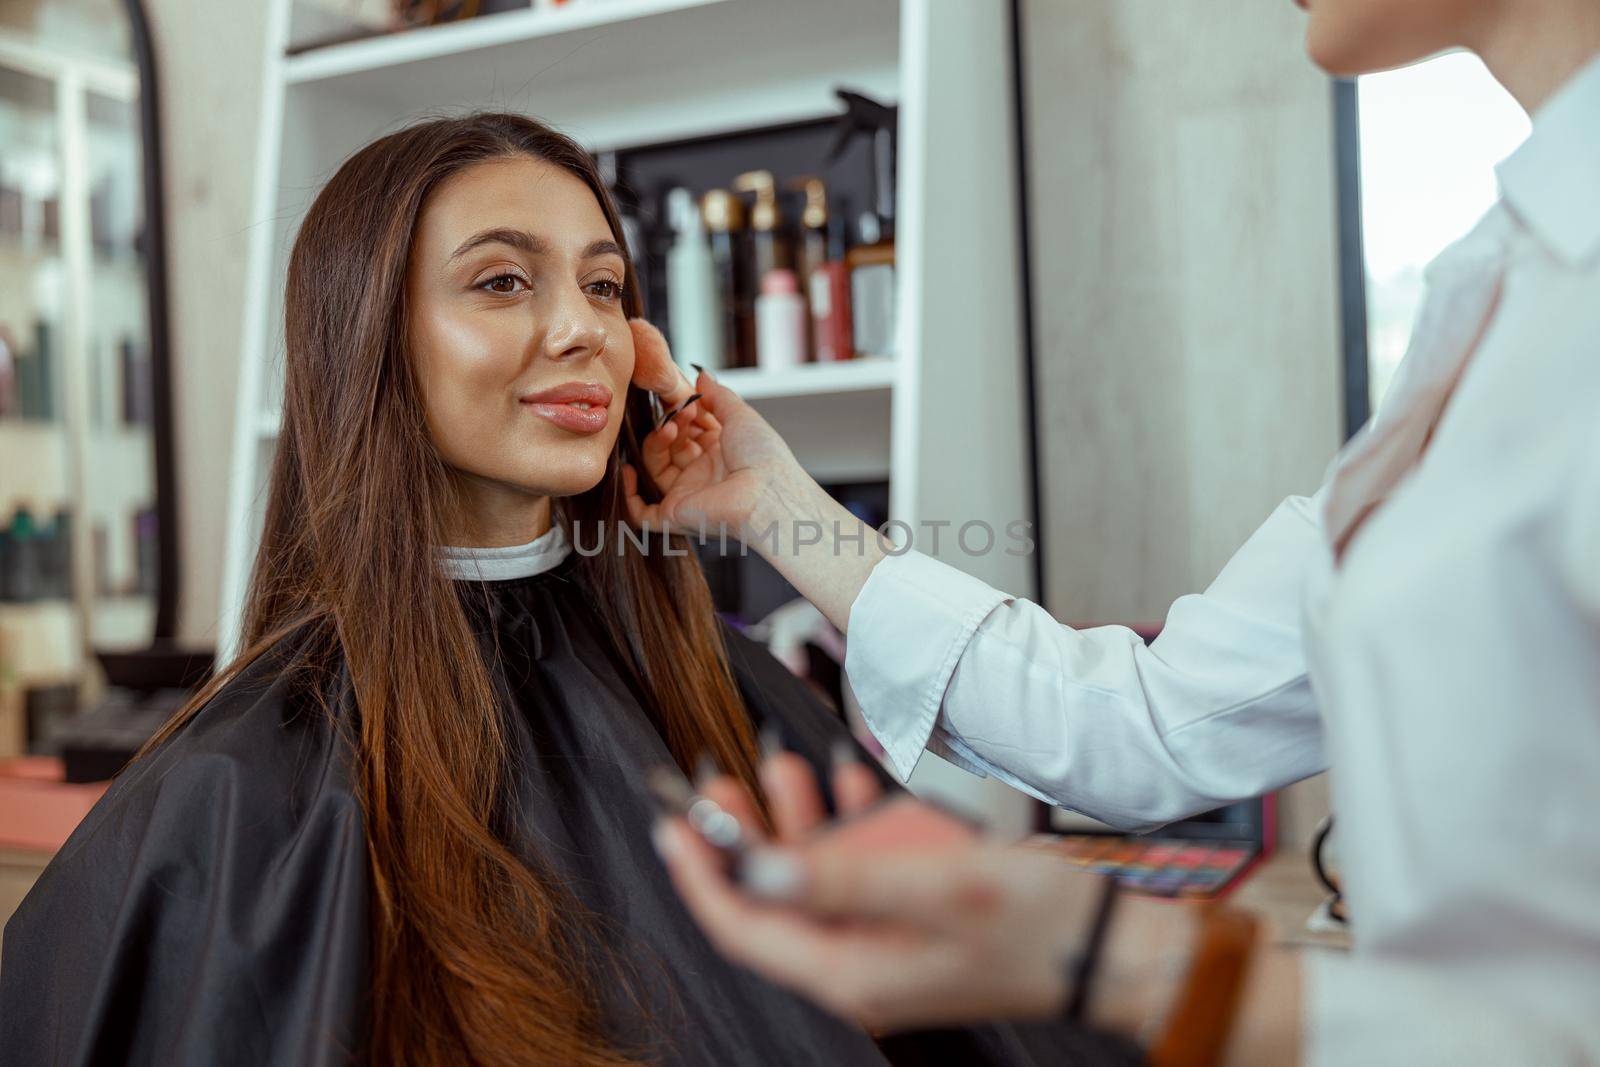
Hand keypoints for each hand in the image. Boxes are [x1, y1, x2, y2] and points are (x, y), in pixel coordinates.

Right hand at [622, 319, 808, 539]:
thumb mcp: (741, 415)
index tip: (676, 393)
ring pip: (655, 467)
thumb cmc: (763, 457)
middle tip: (676, 409)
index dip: (679, 409)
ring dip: (655, 443)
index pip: (688, 427)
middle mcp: (703, 472)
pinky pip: (641, 513)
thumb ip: (718, 395)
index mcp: (720, 451)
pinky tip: (631, 469)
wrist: (768, 492)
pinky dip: (630, 494)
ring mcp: (688, 494)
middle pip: (670, 444)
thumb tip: (701, 375)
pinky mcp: (675, 516)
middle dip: (669, 423)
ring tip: (670, 427)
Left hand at [658, 748, 1201, 1036]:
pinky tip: (847, 780)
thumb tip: (758, 870)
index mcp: (850, 970)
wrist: (1112, 943)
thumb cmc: (1038, 921)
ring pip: (810, 878)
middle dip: (739, 836)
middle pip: (769, 900)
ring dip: (792, 821)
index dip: (700, 875)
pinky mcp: (909, 916)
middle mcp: (857, 961)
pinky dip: (846, 825)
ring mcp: (882, 938)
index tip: (671, 824)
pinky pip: (856, 870)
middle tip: (715, 779)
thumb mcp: (940, 886)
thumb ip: (845, 877)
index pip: (744, 927)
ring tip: (777, 764)